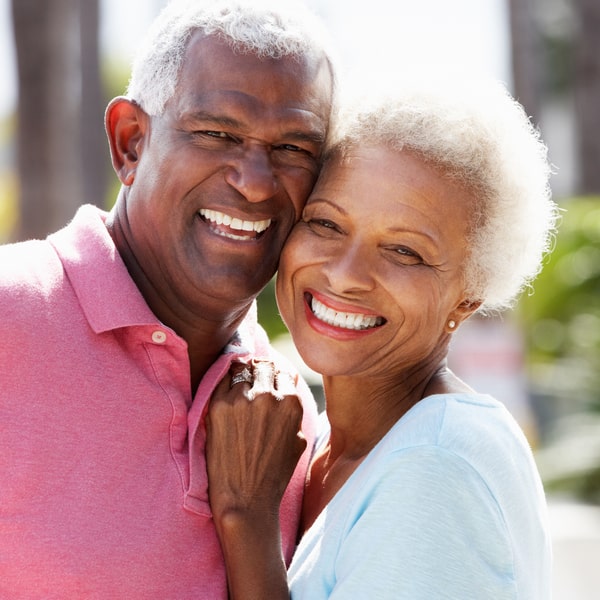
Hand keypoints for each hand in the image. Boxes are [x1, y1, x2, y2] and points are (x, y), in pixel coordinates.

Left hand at [206, 359, 306, 521]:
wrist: (246, 501)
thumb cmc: (274, 475)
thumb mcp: (298, 440)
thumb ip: (294, 411)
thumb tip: (288, 388)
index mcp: (291, 403)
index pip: (284, 372)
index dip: (276, 377)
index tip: (268, 381)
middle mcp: (268, 396)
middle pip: (263, 366)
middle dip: (259, 372)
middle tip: (252, 380)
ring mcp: (242, 399)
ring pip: (242, 368)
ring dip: (241, 375)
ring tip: (237, 384)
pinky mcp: (218, 406)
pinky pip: (222, 379)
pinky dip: (224, 381)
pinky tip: (224, 390)